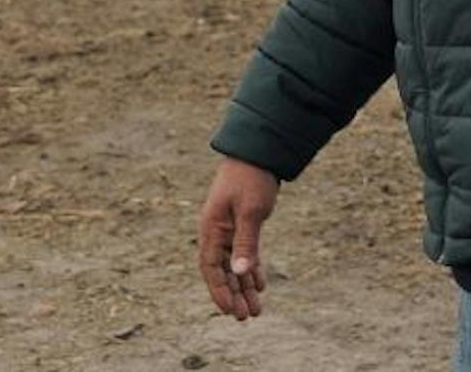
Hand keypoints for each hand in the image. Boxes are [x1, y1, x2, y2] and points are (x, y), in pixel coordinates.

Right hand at [197, 156, 278, 319]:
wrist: (257, 153)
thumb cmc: (251, 179)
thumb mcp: (250, 212)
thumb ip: (245, 242)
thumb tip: (241, 273)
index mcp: (212, 228)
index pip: (211, 268)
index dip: (219, 291)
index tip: (230, 312)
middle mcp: (216, 231)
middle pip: (222, 271)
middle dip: (233, 295)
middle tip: (245, 317)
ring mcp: (227, 228)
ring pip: (234, 265)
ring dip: (243, 286)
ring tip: (255, 309)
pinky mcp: (240, 224)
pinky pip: (243, 253)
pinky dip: (251, 269)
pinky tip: (259, 284)